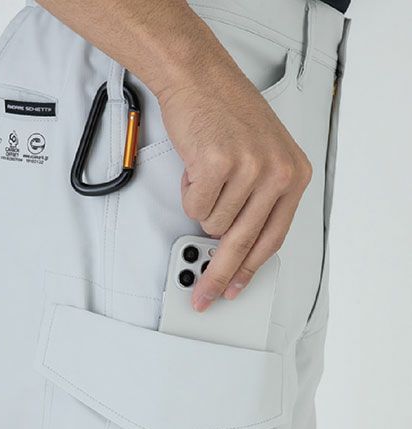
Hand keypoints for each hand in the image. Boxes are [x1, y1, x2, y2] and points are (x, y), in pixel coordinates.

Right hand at [156, 65, 311, 311]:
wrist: (202, 80)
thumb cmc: (228, 117)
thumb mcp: (261, 158)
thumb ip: (257, 202)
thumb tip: (235, 245)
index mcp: (294, 176)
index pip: (273, 239)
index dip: (250, 270)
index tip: (235, 289)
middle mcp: (277, 173)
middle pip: (242, 243)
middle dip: (218, 274)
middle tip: (204, 294)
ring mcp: (250, 168)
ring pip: (213, 223)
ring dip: (203, 205)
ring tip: (207, 175)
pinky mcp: (219, 164)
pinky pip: (194, 206)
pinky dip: (189, 191)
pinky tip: (196, 167)